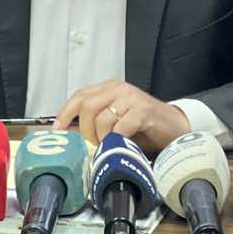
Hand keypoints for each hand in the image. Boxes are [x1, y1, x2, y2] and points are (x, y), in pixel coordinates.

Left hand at [53, 80, 189, 153]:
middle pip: (87, 105)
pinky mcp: (143, 111)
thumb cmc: (144, 125)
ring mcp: (131, 98)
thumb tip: (71, 134)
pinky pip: (120, 127)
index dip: (65, 113)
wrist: (174, 126)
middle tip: (92, 143)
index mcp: (109, 89)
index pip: (79, 96)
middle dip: (85, 129)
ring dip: (101, 137)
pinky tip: (120, 145)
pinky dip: (116, 140)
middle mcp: (118, 89)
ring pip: (102, 118)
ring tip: (108, 145)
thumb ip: (95, 123)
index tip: (58, 129)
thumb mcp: (116, 121)